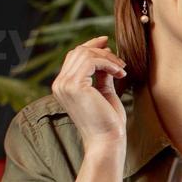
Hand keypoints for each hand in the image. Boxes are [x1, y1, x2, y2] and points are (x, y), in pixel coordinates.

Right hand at [50, 35, 126, 153]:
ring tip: (121, 69)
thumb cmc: (107, 120)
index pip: (73, 57)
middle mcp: (59, 84)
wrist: (106, 140)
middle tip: (120, 60)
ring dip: (108, 57)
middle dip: (102, 51)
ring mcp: (64, 85)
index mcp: (63, 86)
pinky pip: (92, 61)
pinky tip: (120, 73)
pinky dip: (109, 63)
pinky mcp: (75, 86)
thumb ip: (102, 75)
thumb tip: (106, 56)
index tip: (107, 41)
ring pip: (85, 54)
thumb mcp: (104, 92)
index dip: (90, 46)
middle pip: (78, 52)